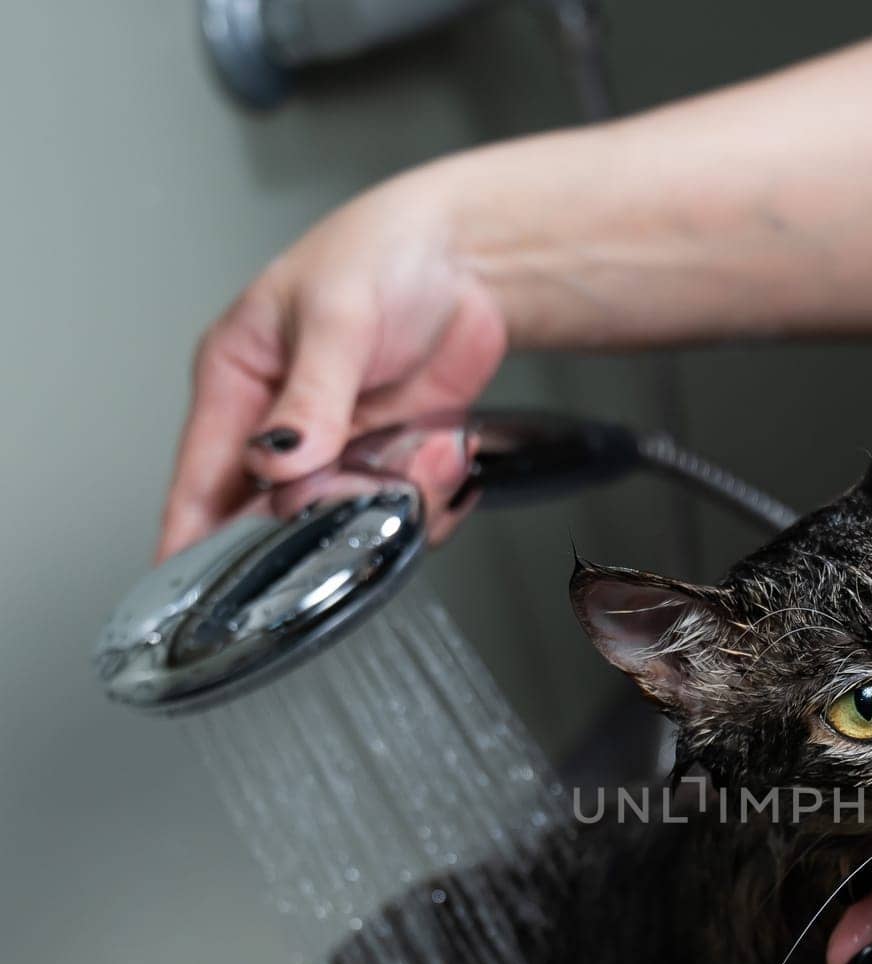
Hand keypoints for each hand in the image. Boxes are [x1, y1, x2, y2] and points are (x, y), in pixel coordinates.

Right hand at [159, 169, 506, 561]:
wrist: (474, 258)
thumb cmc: (384, 254)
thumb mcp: (336, 315)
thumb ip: (311, 395)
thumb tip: (279, 460)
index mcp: (238, 383)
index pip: (199, 479)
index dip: (193, 543)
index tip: (194, 598)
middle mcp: (284, 429)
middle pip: (279, 521)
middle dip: (326, 520)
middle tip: (366, 485)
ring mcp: (343, 453)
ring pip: (351, 525)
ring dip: (395, 503)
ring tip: (431, 447)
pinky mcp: (397, 462)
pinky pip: (405, 514)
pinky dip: (433, 498)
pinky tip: (450, 449)